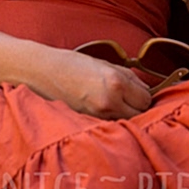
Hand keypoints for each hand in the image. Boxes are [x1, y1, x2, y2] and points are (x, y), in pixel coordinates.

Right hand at [28, 48, 153, 119]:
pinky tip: (103, 111)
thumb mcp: (103, 63)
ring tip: (114, 105)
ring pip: (126, 122)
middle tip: (128, 99)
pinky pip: (110, 125)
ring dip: (125, 115)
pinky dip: (111, 120)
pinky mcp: (88, 124)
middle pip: (140, 114)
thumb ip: (127, 76)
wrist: (41, 73)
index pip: (146, 99)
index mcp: (115, 82)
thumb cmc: (71, 64)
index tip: (137, 92)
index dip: (143, 95)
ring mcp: (98, 116)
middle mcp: (109, 102)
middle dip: (137, 106)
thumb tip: (145, 88)